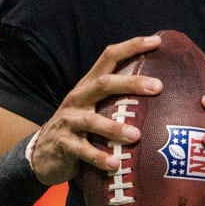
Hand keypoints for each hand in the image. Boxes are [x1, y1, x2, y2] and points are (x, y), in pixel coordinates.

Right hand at [26, 35, 161, 186]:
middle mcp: (78, 98)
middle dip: (131, 83)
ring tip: (136, 135)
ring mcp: (69, 120)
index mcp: (89, 85)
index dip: (131, 46)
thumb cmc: (80, 128)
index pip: (109, 57)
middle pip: (104, 83)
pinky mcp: (63, 144)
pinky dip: (99, 157)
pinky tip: (115, 164)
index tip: (156, 41)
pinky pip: (82, 151)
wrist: (42, 153)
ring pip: (92, 120)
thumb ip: (118, 99)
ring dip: (114, 127)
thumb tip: (162, 93)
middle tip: (158, 87)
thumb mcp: (95, 107)